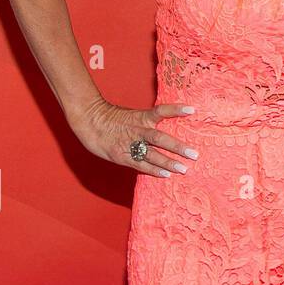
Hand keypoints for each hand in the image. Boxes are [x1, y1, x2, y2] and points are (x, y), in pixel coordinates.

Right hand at [70, 97, 198, 176]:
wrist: (89, 120)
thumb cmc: (112, 117)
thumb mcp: (132, 115)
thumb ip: (148, 122)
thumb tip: (166, 125)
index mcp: (142, 117)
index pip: (162, 111)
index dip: (177, 110)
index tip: (192, 110)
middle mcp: (138, 130)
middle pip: (161, 139)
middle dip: (178, 147)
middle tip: (194, 154)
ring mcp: (130, 144)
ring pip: (152, 154)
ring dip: (169, 162)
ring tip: (184, 169)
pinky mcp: (122, 156)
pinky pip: (140, 164)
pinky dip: (154, 170)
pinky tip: (166, 175)